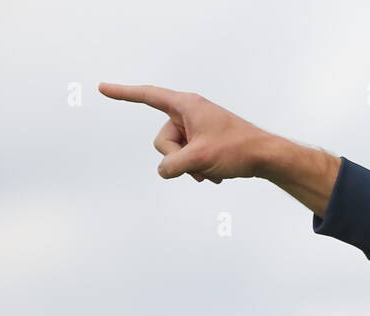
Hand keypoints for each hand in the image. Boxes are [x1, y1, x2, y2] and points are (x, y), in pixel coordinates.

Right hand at [98, 83, 278, 182]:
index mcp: (186, 105)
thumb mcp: (199, 159)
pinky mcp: (204, 143)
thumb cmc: (237, 150)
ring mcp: (196, 129)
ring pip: (175, 154)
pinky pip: (188, 159)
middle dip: (177, 158)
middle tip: (200, 162)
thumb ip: (173, 165)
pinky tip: (218, 173)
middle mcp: (189, 114)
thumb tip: (163, 171)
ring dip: (191, 168)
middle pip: (162, 140)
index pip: (148, 96)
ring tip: (213, 170)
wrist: (266, 157)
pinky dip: (200, 169)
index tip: (103, 88)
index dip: (124, 94)